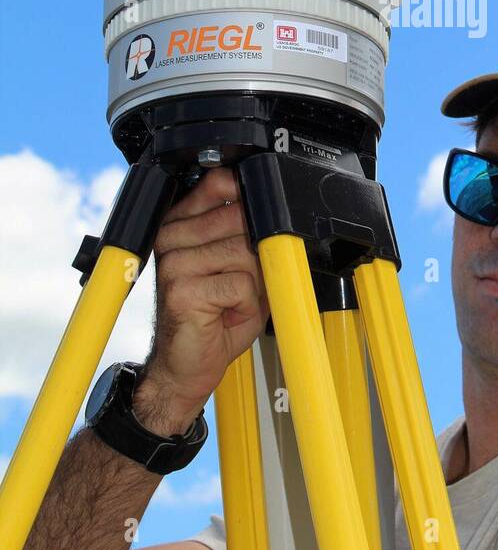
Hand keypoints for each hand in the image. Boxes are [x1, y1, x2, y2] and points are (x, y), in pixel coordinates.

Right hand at [135, 168, 268, 431]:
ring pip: (244, 253)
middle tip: (240, 283)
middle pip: (241, 218)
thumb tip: (274, 209)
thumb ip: (248, 233)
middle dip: (255, 255)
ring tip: (231, 301)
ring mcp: (173, 263)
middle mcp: (171, 237)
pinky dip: (246, 305)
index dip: (249, 202)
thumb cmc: (215, 317)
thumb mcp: (237, 265)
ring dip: (252, 285)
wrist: (186, 366)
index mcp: (180, 223)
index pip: (220, 183)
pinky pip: (241, 285)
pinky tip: (225, 315)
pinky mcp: (182, 290)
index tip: (254, 226)